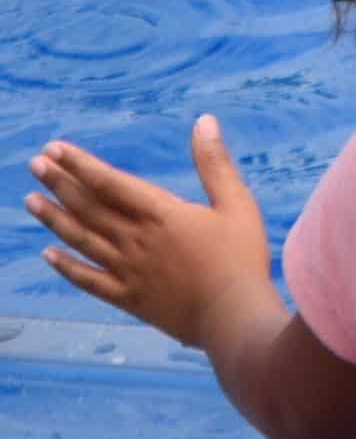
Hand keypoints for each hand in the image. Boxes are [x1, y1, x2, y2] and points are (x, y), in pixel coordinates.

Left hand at [25, 117, 274, 349]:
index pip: (110, 183)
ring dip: (54, 218)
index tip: (55, 149)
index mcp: (161, 214)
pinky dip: (66, 267)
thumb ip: (215, 163)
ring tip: (31, 200)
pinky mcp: (129, 298)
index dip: (81, 165)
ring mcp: (128, 271)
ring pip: (82, 239)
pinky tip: (48, 255)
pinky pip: (88, 280)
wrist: (233, 316)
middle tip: (35, 165)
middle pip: (89, 208)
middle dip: (60, 183)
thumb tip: (203, 121)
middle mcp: (136, 240)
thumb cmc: (241, 258)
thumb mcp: (237, 203)